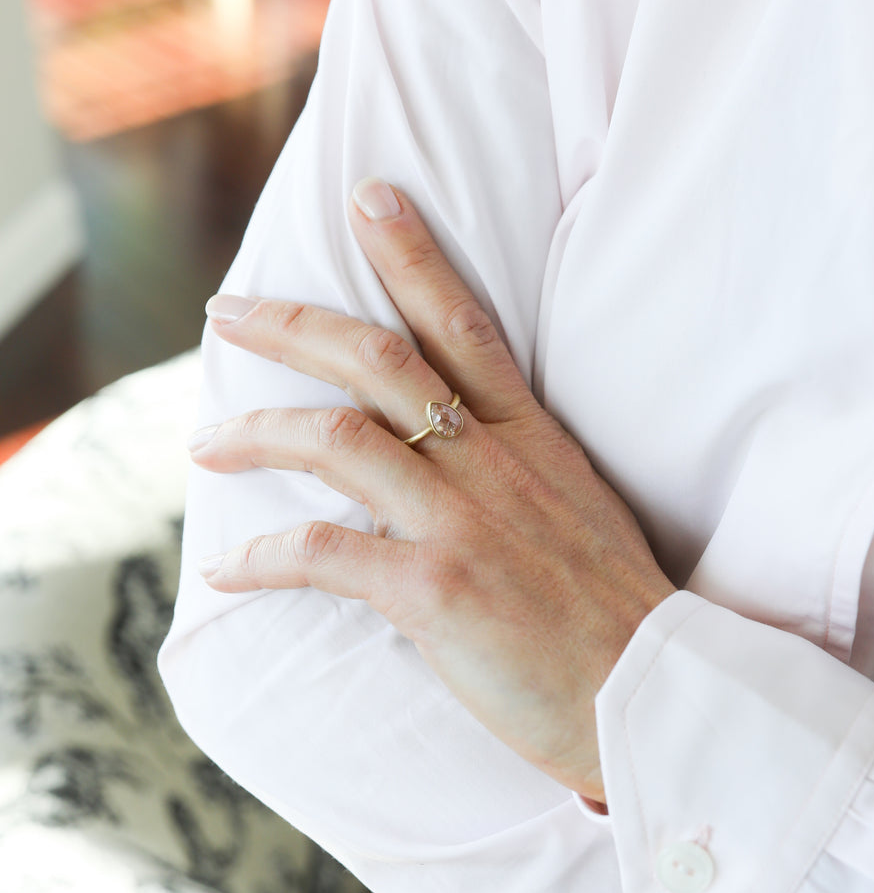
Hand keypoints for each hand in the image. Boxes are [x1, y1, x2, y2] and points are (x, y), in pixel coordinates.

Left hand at [189, 177, 672, 803]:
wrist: (648, 692)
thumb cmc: (610, 606)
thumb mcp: (575, 506)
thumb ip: (514, 467)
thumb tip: (451, 453)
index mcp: (532, 438)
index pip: (465, 324)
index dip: (414, 255)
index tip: (368, 199)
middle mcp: (493, 463)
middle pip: (379, 361)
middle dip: (295, 325)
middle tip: (228, 310)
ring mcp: (463, 521)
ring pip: (337, 441)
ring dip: (257, 433)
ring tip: (206, 442)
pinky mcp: (437, 588)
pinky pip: (325, 553)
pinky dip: (265, 558)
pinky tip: (229, 568)